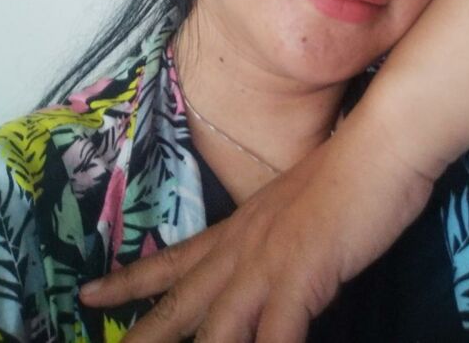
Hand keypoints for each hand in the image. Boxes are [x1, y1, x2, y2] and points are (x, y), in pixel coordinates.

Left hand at [80, 111, 437, 341]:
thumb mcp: (299, 213)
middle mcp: (243, 247)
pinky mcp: (301, 276)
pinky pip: (277, 339)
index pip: (176, 259)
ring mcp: (269, 263)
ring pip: (216, 329)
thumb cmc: (347, 174)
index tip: (90, 294)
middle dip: (141, 332)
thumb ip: (278, 244)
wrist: (378, 145)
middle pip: (181, 299)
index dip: (132, 280)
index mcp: (241, 228)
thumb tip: (270, 273)